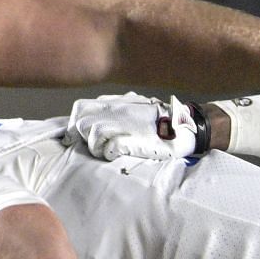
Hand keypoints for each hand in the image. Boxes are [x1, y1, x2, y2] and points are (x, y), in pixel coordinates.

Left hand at [67, 94, 200, 161]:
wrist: (185, 127)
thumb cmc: (162, 121)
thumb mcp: (137, 107)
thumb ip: (116, 110)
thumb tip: (96, 120)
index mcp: (116, 102)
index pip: (80, 108)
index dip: (74, 125)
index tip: (76, 138)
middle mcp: (116, 110)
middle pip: (82, 123)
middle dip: (83, 138)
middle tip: (94, 148)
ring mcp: (122, 124)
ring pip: (91, 135)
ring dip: (96, 148)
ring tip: (109, 152)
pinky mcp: (130, 139)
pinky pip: (107, 148)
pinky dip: (108, 154)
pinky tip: (117, 155)